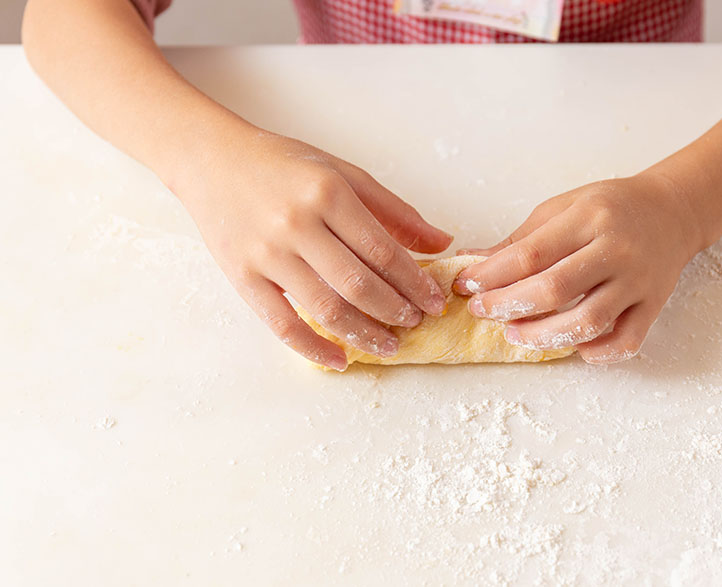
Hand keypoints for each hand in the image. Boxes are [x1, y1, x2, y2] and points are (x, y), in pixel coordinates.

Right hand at [176, 128, 451, 369]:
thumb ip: (394, 211)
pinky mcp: (242, 277)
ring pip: (326, 308)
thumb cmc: (283, 165)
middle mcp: (297, 224)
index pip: (383, 251)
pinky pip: (282, 324)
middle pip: (358, 284)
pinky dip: (313, 349)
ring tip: (389, 345)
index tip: (434, 301)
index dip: (414, 283)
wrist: (212, 160)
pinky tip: (339, 361)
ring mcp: (267, 254)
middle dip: (395, 311)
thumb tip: (442, 242)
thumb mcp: (343, 174)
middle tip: (416, 323)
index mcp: (328, 194)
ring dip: (364, 334)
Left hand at [453, 173, 700, 363]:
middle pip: (554, 289)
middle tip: (482, 312)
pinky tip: (573, 348)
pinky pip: (628, 340)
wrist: (673, 211)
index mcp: (588, 219)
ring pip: (589, 321)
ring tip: (516, 334)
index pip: (531, 254)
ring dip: (544, 336)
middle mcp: (616, 250)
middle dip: (508, 306)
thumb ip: (521, 239)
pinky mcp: (654, 304)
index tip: (467, 286)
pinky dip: (599, 352)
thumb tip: (474, 263)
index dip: (492, 275)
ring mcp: (638, 280)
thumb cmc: (611, 208)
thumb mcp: (563, 208)